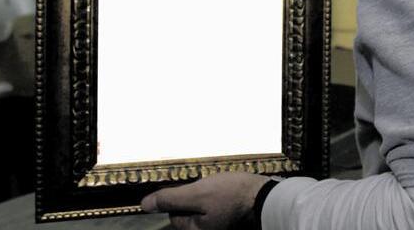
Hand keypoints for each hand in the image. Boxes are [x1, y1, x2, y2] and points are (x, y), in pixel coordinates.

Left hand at [140, 172, 268, 229]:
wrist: (267, 196)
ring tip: (221, 187)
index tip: (195, 189)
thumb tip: (146, 205)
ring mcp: (220, 227)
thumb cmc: (233, 194)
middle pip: (190, 214)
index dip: (182, 198)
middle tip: (210, 187)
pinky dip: (221, 200)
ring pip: (204, 210)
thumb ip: (170, 199)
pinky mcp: (232, 221)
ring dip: (208, 197)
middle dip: (196, 198)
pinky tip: (229, 191)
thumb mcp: (197, 193)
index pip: (174, 215)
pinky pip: (218, 210)